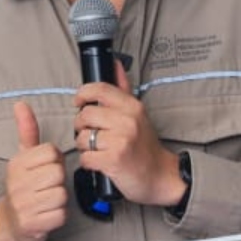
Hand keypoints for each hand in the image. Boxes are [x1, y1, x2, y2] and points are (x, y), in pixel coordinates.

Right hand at [0, 102, 67, 240]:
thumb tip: (21, 104)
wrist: (10, 222)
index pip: (52, 152)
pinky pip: (60, 214)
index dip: (55, 160)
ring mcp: (23, 204)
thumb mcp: (23, 156)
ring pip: (61, 194)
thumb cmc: (22, 185)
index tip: (45, 168)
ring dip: (59, 198)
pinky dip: (58, 215)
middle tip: (47, 186)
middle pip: (58, 173)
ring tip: (47, 199)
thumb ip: (27, 130)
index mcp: (17, 163)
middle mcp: (17, 183)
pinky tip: (47, 213)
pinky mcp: (32, 224)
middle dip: (58, 180)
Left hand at [74, 61, 187, 208]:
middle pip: (85, 115)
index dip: (83, 93)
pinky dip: (88, 162)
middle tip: (90, 132)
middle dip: (81, 126)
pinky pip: (85, 157)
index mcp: (132, 107)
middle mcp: (127, 121)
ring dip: (84, 146)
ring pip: (82, 137)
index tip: (79, 101)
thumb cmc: (146, 145)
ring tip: (97, 149)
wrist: (161, 175)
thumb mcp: (138, 113)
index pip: (100, 90)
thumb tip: (115, 64)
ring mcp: (120, 141)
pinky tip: (99, 161)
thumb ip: (123, 89)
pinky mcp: (113, 160)